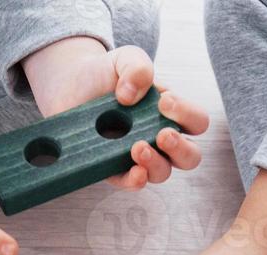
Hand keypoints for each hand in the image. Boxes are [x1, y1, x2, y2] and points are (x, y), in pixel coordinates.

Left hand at [22, 38, 207, 189]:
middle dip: (180, 149)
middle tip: (163, 135)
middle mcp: (160, 139)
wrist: (69, 85)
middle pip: (189, 157)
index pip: (196, 122)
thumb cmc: (106, 73)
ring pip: (162, 173)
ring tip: (138, 147)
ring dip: (155, 164)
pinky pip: (131, 183)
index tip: (164, 102)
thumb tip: (130, 96)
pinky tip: (134, 171)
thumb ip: (137, 67)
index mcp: (172, 113)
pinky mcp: (114, 169)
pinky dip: (135, 181)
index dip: (187, 115)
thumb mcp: (125, 59)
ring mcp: (138, 157)